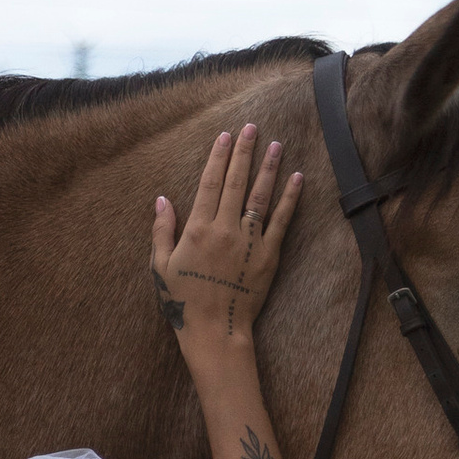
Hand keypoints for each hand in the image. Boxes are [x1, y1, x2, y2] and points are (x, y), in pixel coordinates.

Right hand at [152, 126, 302, 363]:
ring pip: (260, 196)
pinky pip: (281, 221)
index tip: (226, 136)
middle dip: (245, 152)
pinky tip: (297, 178)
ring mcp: (249, 241)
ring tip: (277, 144)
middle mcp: (225, 229)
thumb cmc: (184, 301)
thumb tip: (162, 200)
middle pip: (237, 182)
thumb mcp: (161, 266)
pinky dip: (290, 198)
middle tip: (252, 128)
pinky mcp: (268, 255)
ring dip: (269, 168)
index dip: (218, 157)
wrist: (215, 330)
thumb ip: (162, 231)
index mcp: (198, 229)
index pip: (210, 183)